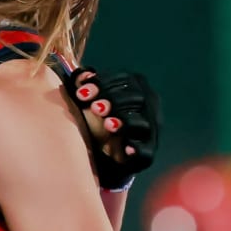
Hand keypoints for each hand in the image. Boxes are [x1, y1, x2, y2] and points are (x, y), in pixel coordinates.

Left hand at [65, 63, 159, 190]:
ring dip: (126, 121)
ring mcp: (150, 129)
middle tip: (94, 108)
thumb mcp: (88, 102)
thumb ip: (83, 86)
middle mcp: (148, 106)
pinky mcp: (148, 152)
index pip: (124, 79)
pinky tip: (126, 149)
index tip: (81, 92)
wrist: (102, 155)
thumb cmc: (95, 121)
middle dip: (114, 100)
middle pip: (137, 97)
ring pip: (144, 122)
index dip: (103, 83)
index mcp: (135, 88)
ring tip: (108, 125)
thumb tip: (81, 75)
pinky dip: (137, 149)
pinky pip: (146, 151)